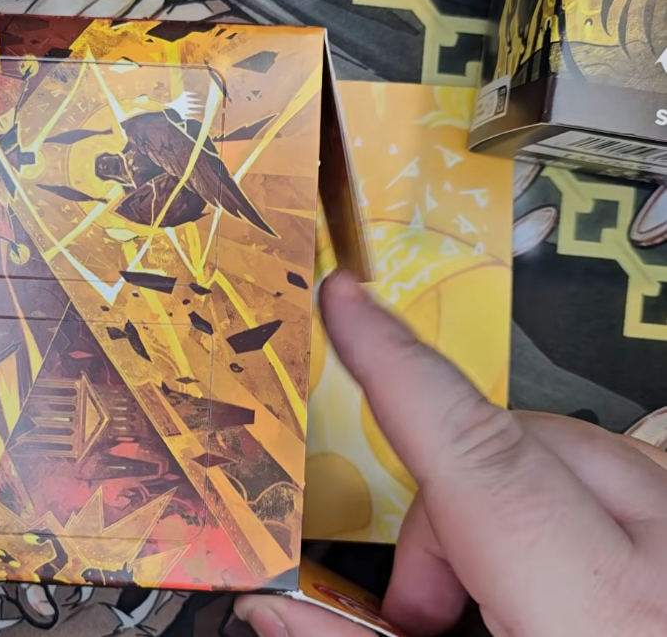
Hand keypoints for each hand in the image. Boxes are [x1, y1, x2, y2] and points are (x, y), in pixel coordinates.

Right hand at [236, 273, 666, 635]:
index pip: (477, 455)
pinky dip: (582, 509)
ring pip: (582, 453)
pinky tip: (575, 582)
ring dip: (517, 504)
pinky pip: (640, 481)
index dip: (395, 366)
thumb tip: (277, 612)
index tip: (347, 304)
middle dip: (445, 510)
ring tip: (505, 602)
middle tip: (423, 612)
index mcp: (607, 622)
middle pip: (519, 450)